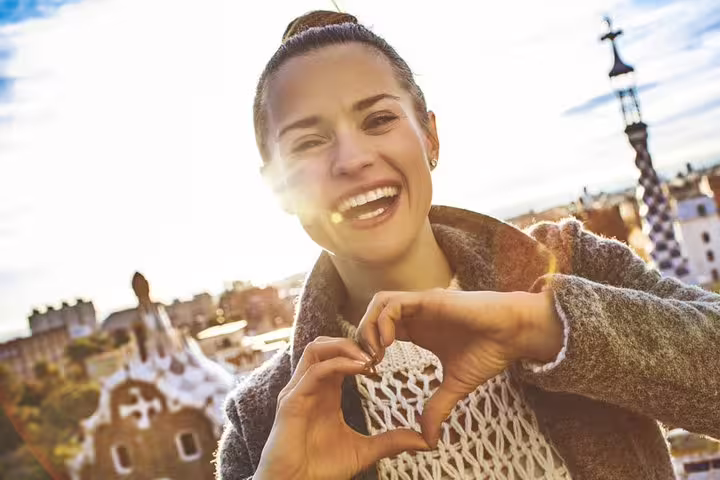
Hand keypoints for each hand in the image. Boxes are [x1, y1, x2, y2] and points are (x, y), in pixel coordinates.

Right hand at [254, 337, 428, 479]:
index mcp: (324, 393)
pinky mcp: (291, 402)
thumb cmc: (320, 470)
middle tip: (378, 353)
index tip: (384, 361)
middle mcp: (309, 387)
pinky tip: (360, 369)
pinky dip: (338, 365)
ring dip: (343, 346)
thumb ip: (390, 442)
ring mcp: (298, 392)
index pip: (336, 356)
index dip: (359, 353)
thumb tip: (424, 441)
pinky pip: (315, 372)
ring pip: (315, 349)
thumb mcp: (364, 451)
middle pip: (324, 344)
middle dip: (351, 342)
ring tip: (368, 357)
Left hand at [354, 289, 562, 446]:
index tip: (372, 371)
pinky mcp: (428, 299)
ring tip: (376, 353)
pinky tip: (389, 343)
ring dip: (370, 327)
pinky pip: (393, 303)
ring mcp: (420, 305)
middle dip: (362, 338)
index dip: (369, 349)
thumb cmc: (488, 351)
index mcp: (417, 330)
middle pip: (373, 316)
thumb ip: (438, 407)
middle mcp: (415, 315)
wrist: (512, 333)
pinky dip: (384, 321)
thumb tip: (429, 439)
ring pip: (379, 305)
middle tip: (368, 363)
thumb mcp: (456, 385)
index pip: (379, 331)